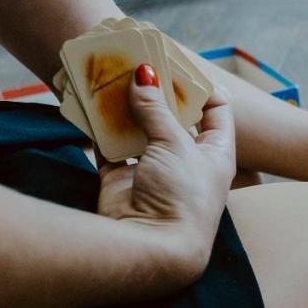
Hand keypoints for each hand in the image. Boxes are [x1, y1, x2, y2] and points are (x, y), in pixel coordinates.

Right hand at [97, 67, 236, 282]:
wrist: (150, 247)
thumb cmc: (180, 195)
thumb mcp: (175, 144)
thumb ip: (156, 108)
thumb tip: (143, 73)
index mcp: (215, 154)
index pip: (217, 112)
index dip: (202, 86)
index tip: (179, 63)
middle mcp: (186, 162)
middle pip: (173, 117)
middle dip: (156, 91)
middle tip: (137, 60)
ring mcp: (154, 172)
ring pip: (139, 129)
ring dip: (125, 105)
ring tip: (111, 72)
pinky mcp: (122, 181)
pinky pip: (110, 146)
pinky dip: (100, 126)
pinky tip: (90, 100)